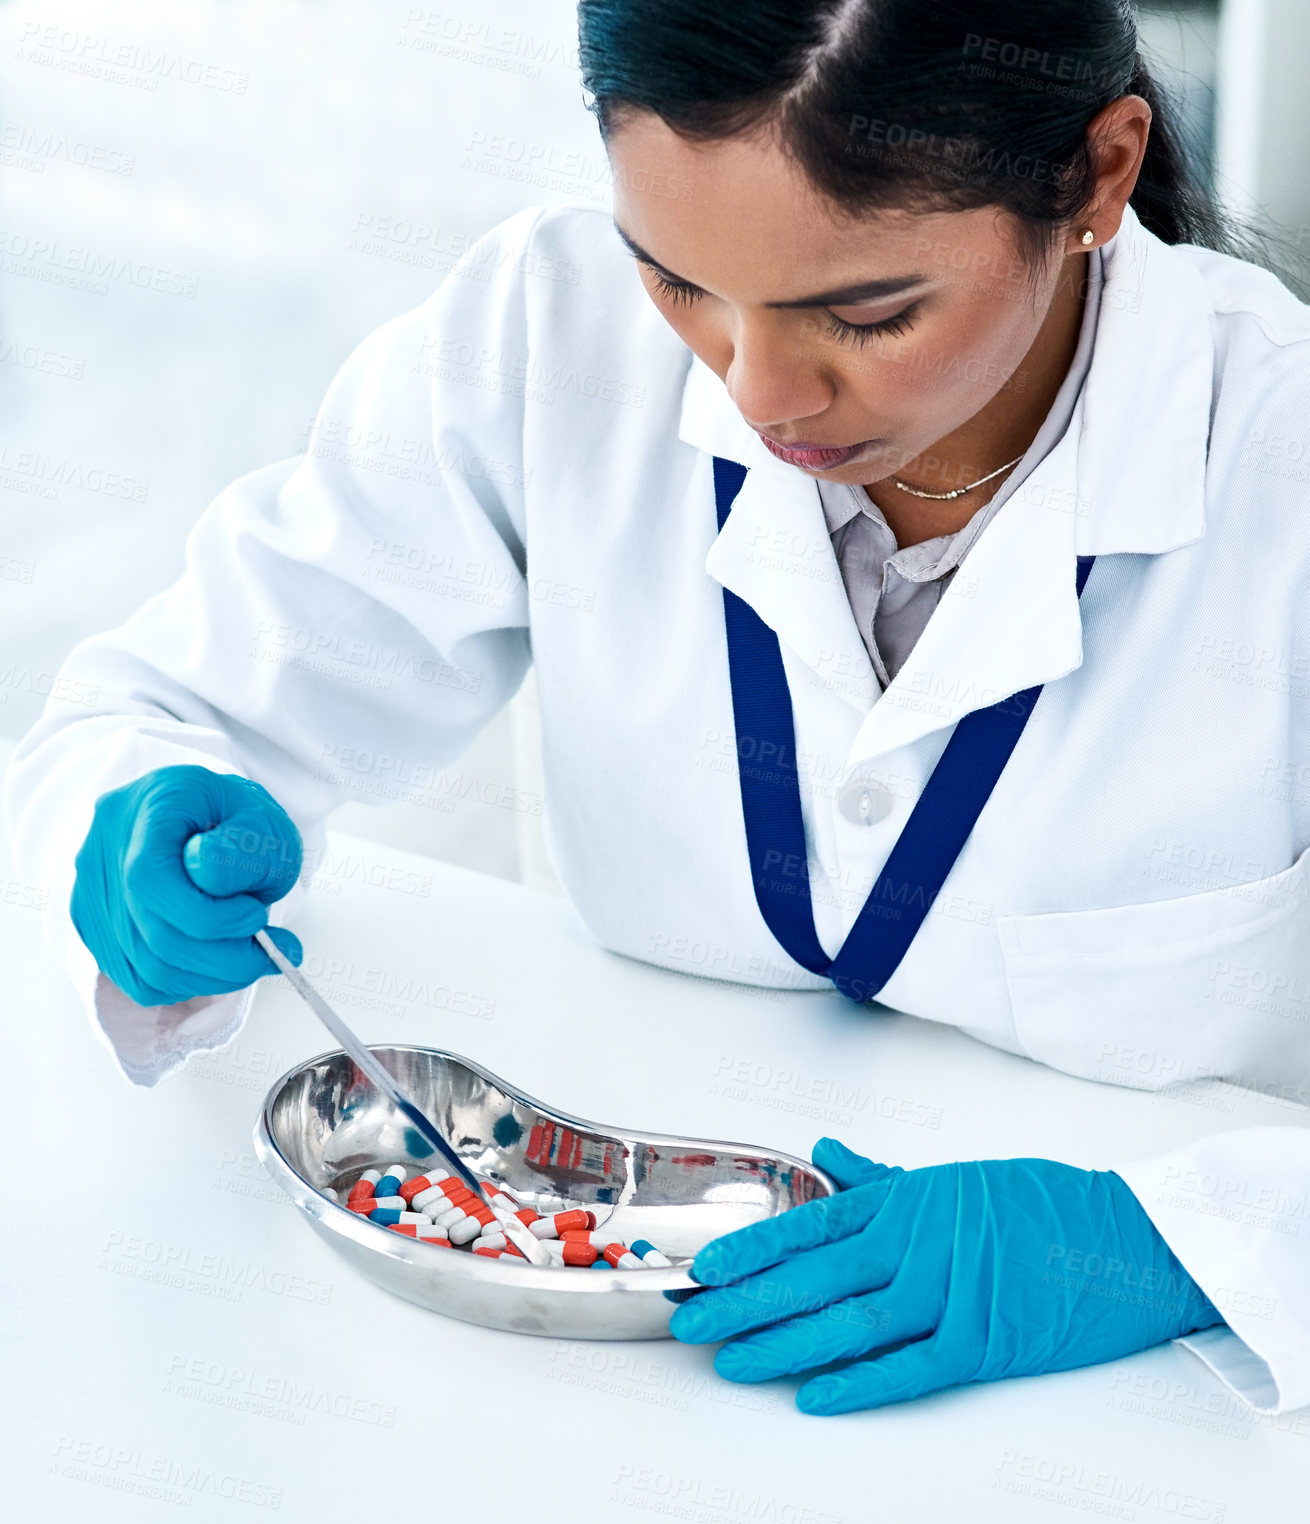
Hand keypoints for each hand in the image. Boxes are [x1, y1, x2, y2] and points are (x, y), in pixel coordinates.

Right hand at [71, 764, 303, 1005]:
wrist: (215, 823)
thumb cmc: (241, 822)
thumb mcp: (264, 821)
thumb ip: (243, 848)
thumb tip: (209, 880)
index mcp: (150, 804)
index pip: (150, 879)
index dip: (210, 916)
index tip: (257, 917)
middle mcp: (106, 847)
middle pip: (151, 932)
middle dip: (223, 956)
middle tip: (270, 951)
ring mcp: (93, 891)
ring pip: (147, 965)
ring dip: (213, 975)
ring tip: (252, 955)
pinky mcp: (97, 928)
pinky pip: (139, 979)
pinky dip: (190, 981)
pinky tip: (220, 961)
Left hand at [670, 1137, 1221, 1414]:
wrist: (1126, 1239)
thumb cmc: (1038, 1206)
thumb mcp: (952, 1178)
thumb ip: (880, 1180)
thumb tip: (823, 1151)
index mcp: (906, 1201)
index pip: (809, 1224)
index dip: (752, 1249)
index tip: (705, 1268)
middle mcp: (919, 1242)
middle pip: (814, 1277)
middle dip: (745, 1303)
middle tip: (691, 1322)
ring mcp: (951, 1292)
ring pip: (849, 1324)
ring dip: (783, 1346)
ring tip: (732, 1362)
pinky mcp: (984, 1341)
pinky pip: (909, 1367)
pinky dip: (861, 1384)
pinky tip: (814, 1396)